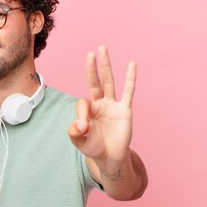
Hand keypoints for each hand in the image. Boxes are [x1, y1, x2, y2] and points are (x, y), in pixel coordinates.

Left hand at [68, 46, 136, 163]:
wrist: (110, 157)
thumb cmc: (94, 148)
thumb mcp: (80, 142)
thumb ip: (74, 133)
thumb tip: (80, 124)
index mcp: (88, 110)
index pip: (83, 104)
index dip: (82, 114)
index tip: (83, 127)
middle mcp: (100, 104)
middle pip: (95, 82)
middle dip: (92, 68)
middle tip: (91, 53)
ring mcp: (113, 105)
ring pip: (109, 82)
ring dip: (106, 67)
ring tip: (103, 49)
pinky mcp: (125, 110)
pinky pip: (128, 92)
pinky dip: (130, 78)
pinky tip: (132, 64)